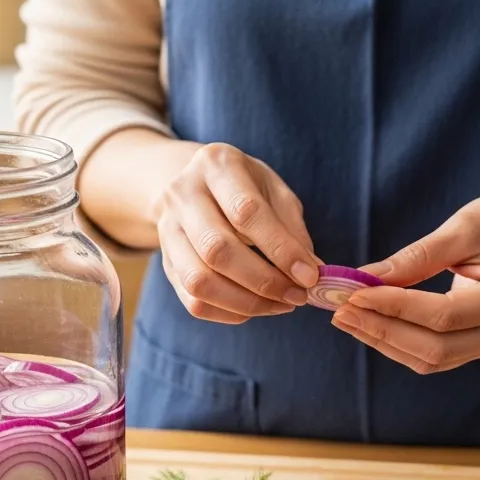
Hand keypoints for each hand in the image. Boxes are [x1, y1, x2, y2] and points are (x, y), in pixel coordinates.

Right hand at [153, 143, 320, 323]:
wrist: (195, 185)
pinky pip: (193, 301)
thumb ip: (292, 228)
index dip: (281, 249)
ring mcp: (167, 231)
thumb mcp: (274, 190)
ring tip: (281, 304)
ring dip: (247, 303)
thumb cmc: (245, 187)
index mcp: (216, 166)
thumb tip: (312, 272)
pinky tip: (257, 307)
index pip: (246, 212)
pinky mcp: (166, 263)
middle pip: (217, 250)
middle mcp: (182, 195)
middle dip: (264, 281)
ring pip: (200, 281)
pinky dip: (230, 313)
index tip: (310, 275)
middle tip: (298, 295)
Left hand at [333, 187, 479, 373]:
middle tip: (340, 309)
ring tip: (346, 317)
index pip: (444, 315)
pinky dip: (400, 342)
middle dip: (384, 331)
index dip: (396, 307)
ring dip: (386, 341)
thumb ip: (419, 256)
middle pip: (436, 348)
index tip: (354, 292)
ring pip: (433, 359)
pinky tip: (371, 322)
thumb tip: (367, 277)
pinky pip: (436, 354)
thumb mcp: (467, 225)